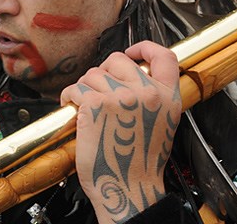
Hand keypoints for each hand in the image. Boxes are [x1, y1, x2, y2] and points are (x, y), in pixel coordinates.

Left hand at [60, 41, 180, 222]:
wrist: (129, 188)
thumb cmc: (139, 163)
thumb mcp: (162, 124)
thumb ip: (152, 98)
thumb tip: (132, 78)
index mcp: (167, 97)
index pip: (164, 56)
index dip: (144, 47)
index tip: (132, 52)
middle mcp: (146, 93)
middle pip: (117, 60)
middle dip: (103, 72)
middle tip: (97, 90)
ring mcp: (120, 96)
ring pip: (92, 74)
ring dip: (84, 87)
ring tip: (84, 105)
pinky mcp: (94, 104)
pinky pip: (75, 88)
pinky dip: (69, 96)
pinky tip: (72, 108)